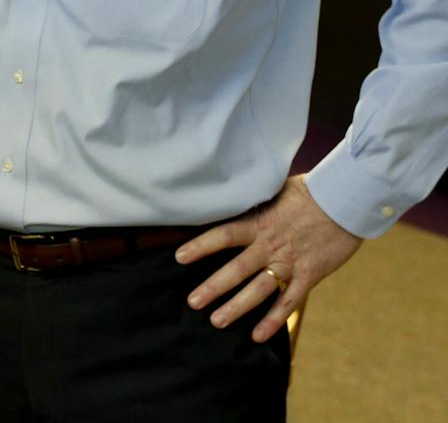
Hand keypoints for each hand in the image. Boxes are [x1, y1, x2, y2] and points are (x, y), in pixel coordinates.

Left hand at [176, 175, 361, 341]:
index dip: (201, 246)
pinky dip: (273, 319)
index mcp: (259, 222)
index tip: (179, 257)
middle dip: (213, 287)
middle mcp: (270, 245)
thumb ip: (253, 201)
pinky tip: (257, 335)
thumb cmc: (309, 191)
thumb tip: (230, 195)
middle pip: (236, 269)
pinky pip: (289, 302)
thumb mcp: (275, 190)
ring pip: (258, 290)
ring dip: (237, 307)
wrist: (346, 201)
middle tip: (193, 302)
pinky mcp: (310, 275)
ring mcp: (290, 263)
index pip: (223, 235)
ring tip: (216, 321)